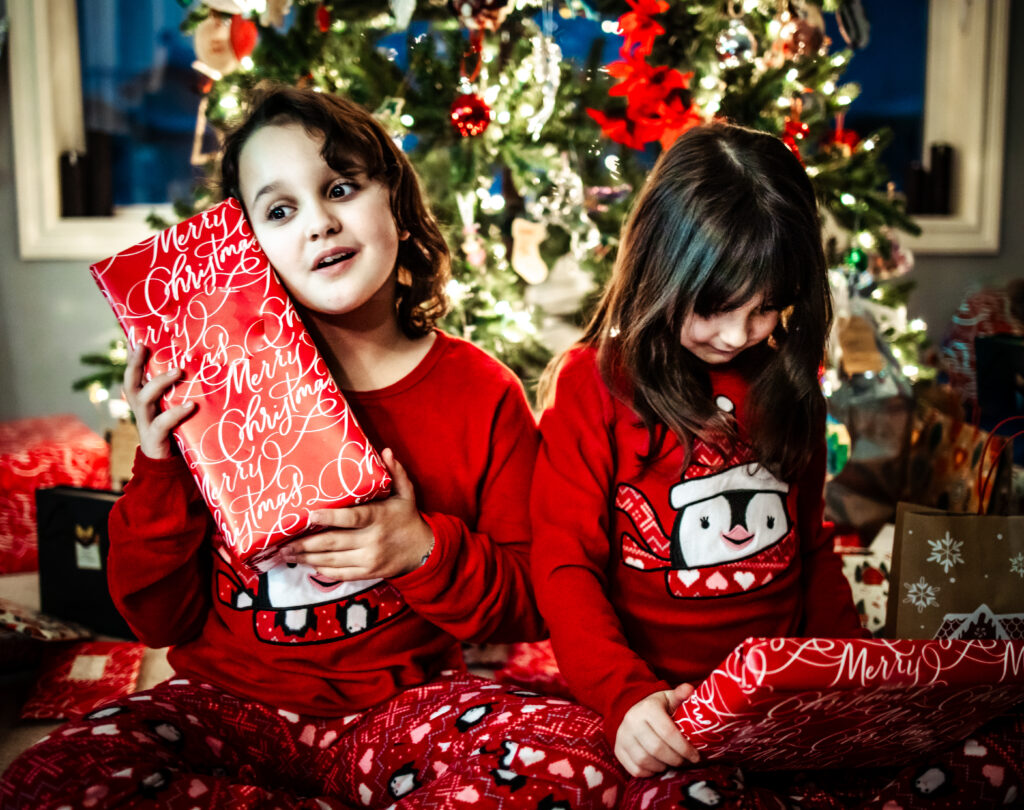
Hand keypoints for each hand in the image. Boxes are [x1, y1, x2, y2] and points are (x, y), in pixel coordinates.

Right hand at [123, 344, 194, 459]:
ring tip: (178, 370)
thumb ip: (177, 390)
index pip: (133, 375)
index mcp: (143, 399)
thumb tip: (196, 365)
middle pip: (131, 383)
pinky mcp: (154, 437)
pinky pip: (162, 422)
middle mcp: (140, 408)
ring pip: (144, 398)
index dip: (132, 358)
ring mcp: (145, 422)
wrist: (166, 463)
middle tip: (144, 346)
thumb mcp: (172, 406)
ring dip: (159, 382)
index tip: (136, 338)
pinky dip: (176, 412)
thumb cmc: (173, 429)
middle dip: (134, 364)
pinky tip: (191, 404)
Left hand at [280, 449, 434, 579]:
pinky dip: (322, 569)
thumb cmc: (408, 518)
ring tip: (286, 554)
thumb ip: (396, 472)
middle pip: (334, 542)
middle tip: (283, 543)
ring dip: (307, 558)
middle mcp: (372, 540)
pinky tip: (307, 564)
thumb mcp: (406, 493)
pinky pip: (340, 573)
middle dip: (306, 544)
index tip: (310, 516)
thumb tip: (385, 451)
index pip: (352, 518)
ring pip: (332, 559)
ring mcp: (369, 559)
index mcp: (379, 518)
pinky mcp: (367, 572)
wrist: (422, 551)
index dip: (330, 518)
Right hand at [614, 684, 699, 776]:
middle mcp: (632, 722)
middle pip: (657, 749)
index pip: (668, 733)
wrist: (631, 710)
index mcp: (647, 708)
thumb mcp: (668, 699)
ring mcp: (622, 737)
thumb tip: (689, 689)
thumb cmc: (657, 707)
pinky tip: (658, 766)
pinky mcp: (618, 750)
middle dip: (676, 759)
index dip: (685, 748)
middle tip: (685, 761)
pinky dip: (650, 772)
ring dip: (663, 766)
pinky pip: (635, 770)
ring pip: (645, 761)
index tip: (696, 756)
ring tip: (672, 762)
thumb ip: (680, 695)